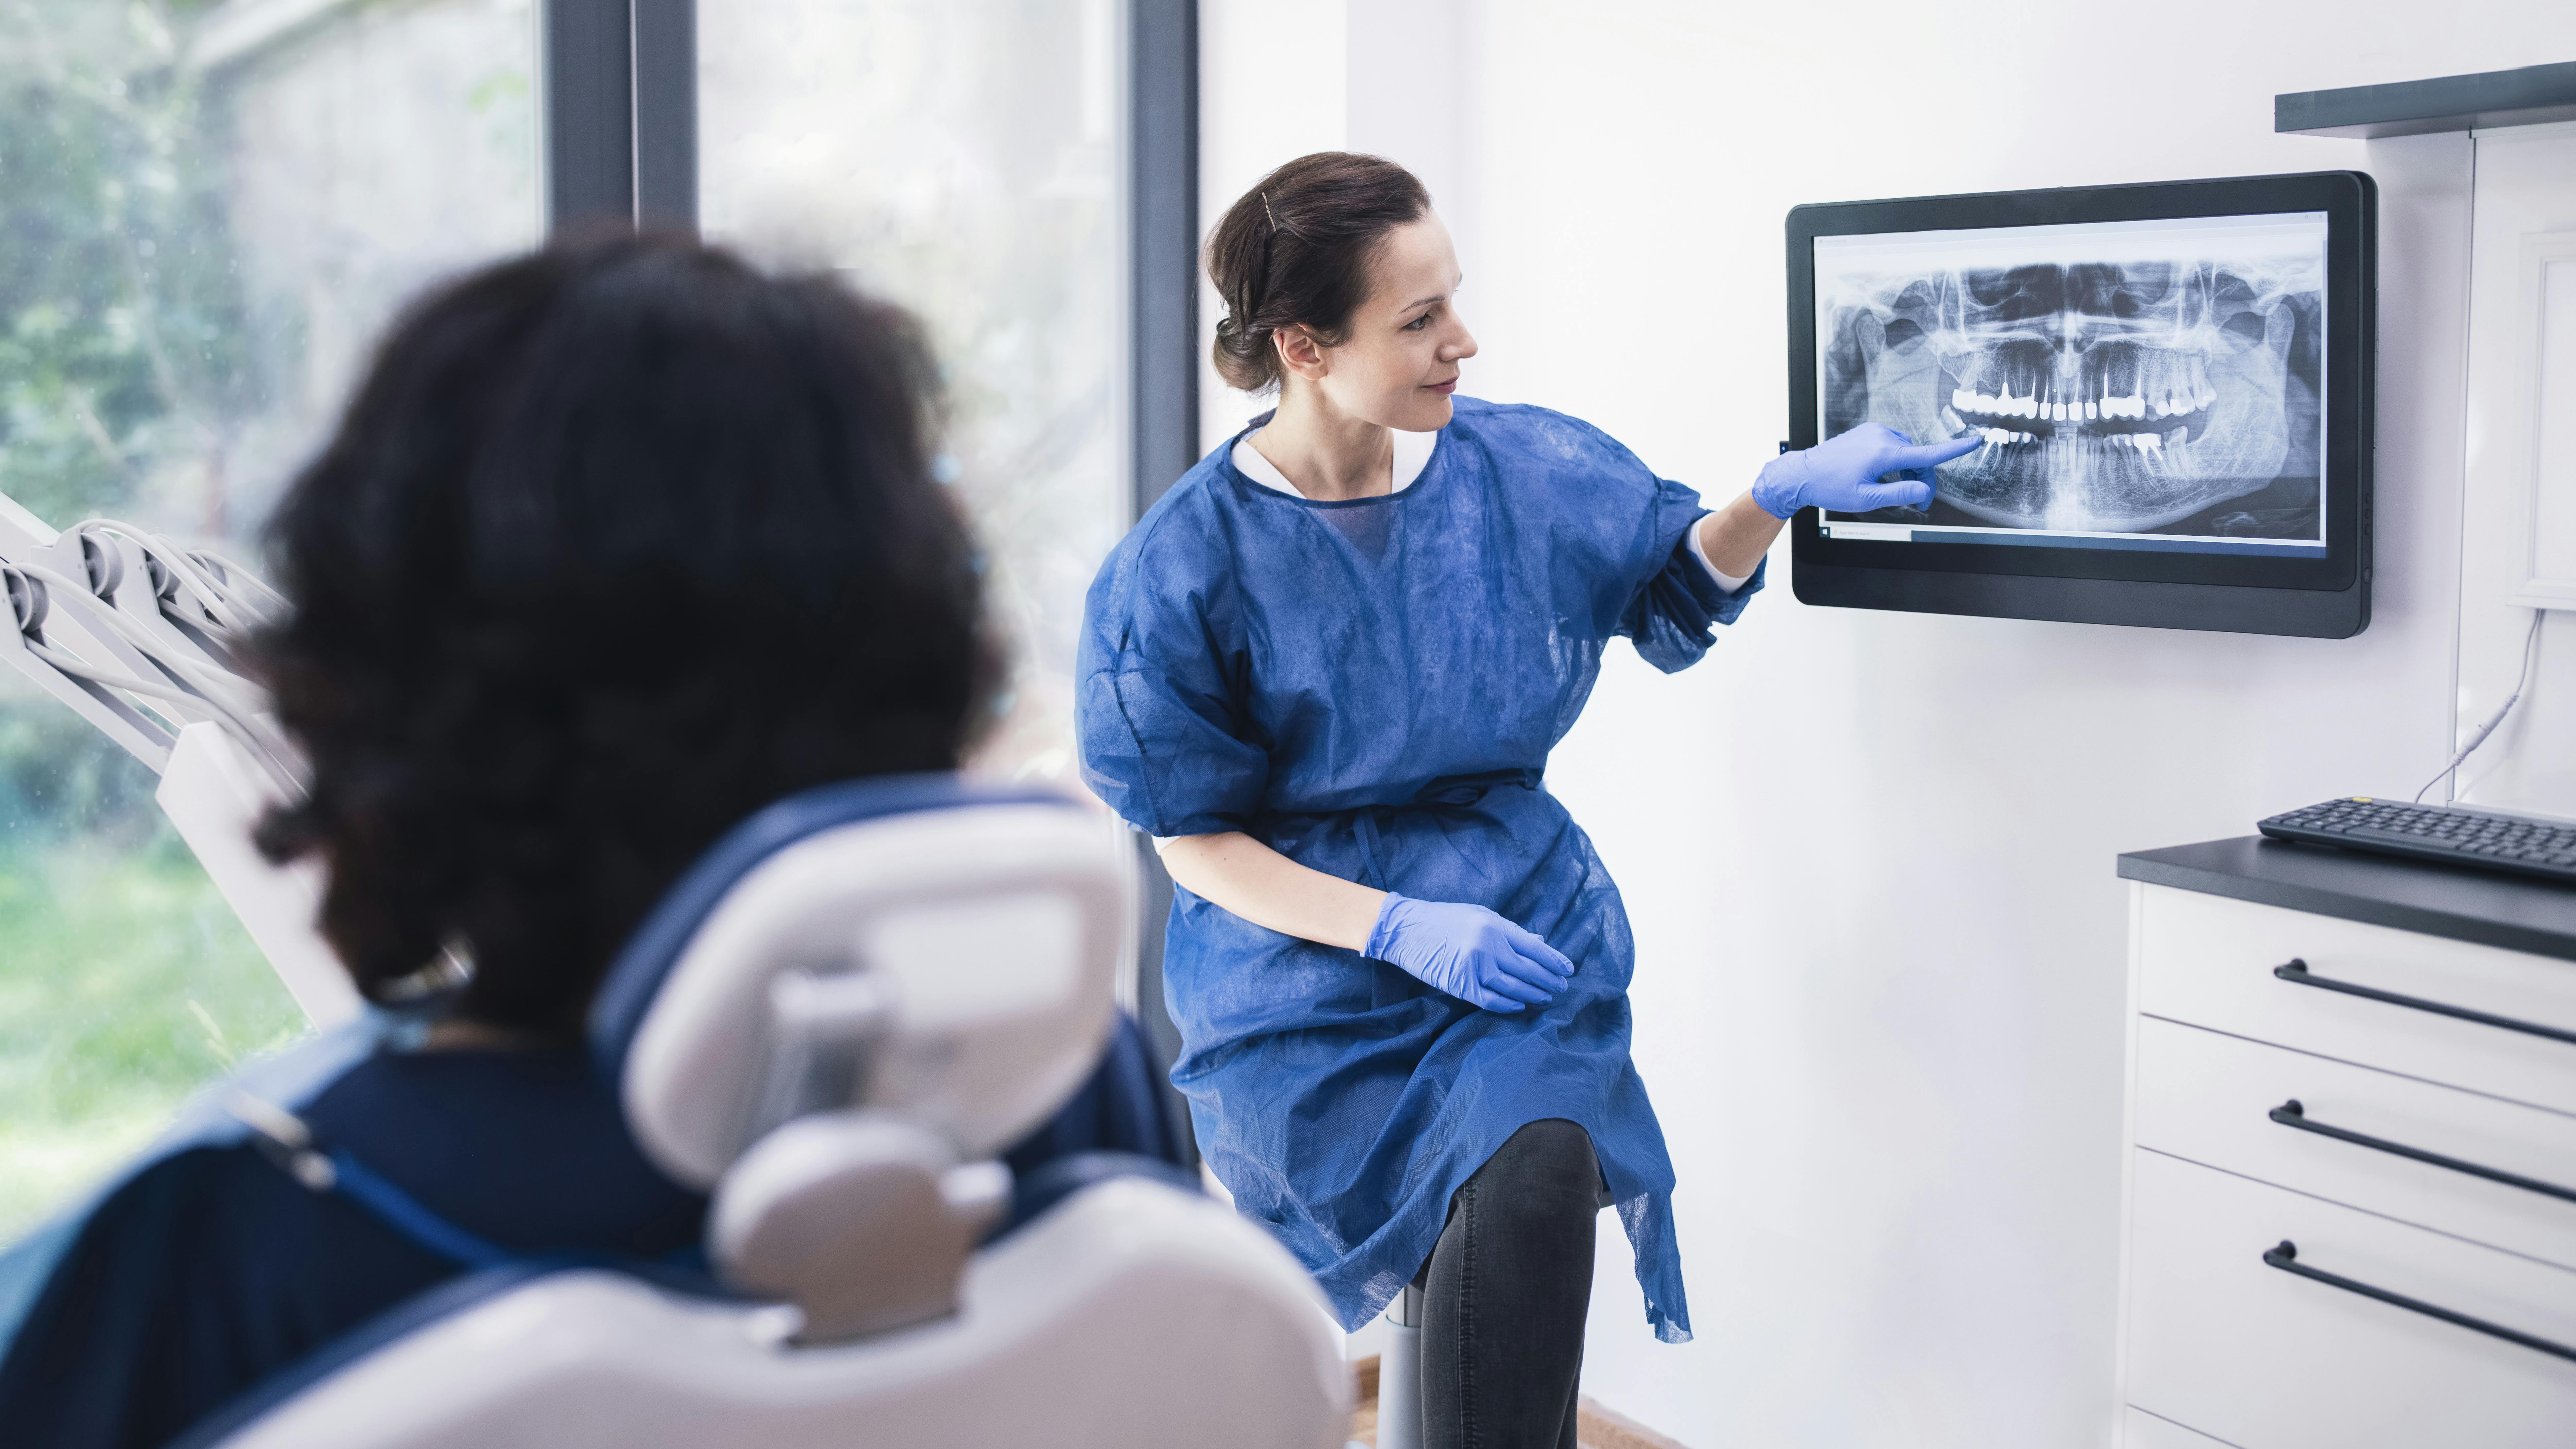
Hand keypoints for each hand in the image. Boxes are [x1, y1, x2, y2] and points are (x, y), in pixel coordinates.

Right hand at [1364, 895, 1574, 1012]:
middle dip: (1549, 980)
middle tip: (1561, 987)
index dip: (1554, 961)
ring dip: (1533, 994)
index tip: (1568, 970)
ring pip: (1514, 987)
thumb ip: (1510, 931)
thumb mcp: (1480, 916)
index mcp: (1495, 926)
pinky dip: (1509, 1005)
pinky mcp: (1460, 985)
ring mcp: (1474, 967)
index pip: (1534, 948)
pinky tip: (1519, 1005)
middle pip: (1529, 970)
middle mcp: (1488, 946)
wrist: (1405, 929)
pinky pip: (1492, 1001)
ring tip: (1545, 997)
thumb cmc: (1444, 919)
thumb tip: (1540, 946)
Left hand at [1750, 423, 1980, 518]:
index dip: (1954, 449)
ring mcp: (1874, 432)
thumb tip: (1925, 492)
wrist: (1804, 474)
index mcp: (1884, 453)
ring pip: (1906, 452)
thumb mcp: (1867, 499)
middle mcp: (1881, 436)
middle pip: (1918, 458)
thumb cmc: (1831, 487)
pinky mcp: (1868, 432)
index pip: (1927, 453)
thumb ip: (1900, 494)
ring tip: (1890, 489)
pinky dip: (1895, 460)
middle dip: (1920, 479)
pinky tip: (1880, 474)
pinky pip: (1892, 445)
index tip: (1974, 440)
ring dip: (1907, 470)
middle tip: (1917, 503)